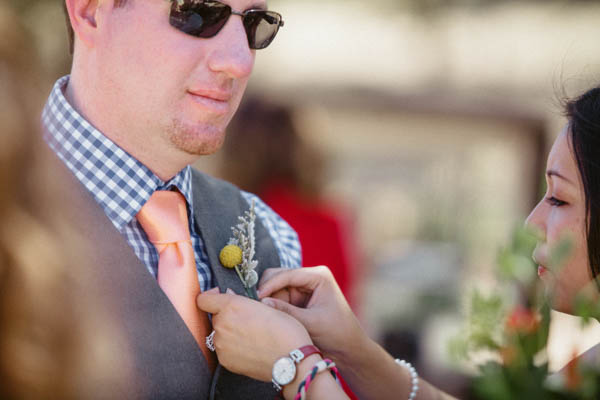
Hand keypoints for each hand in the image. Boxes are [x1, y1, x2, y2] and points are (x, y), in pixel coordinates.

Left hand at [196, 288, 312, 381]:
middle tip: (247, 320)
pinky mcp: (225, 361)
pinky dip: (233, 348)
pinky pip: (223, 350)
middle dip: (227, 316)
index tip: (218, 297)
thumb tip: (232, 297)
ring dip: (230, 332)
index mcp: (232, 306)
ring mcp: (221, 345)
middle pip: (215, 317)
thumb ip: (243, 301)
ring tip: (251, 337)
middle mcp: (222, 324)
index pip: (203, 299)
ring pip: (219, 334)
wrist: (291, 360)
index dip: (211, 296)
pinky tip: (250, 348)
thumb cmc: (284, 331)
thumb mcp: (267, 306)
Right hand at [258, 266, 366, 362]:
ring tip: (264, 315)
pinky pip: (279, 298)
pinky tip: (269, 316)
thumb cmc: (337, 333)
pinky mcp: (299, 298)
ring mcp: (304, 287)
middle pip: (278, 276)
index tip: (257, 298)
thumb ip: (286, 311)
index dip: (270, 285)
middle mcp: (310, 277)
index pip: (287, 274)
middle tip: (257, 308)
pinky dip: (273, 306)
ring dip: (270, 300)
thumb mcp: (310, 323)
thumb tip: (261, 302)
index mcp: (318, 276)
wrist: (349, 348)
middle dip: (268, 291)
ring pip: (276, 288)